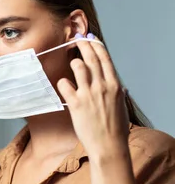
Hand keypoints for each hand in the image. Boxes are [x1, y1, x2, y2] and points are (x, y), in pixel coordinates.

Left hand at [57, 34, 130, 160]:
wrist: (108, 146)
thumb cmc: (116, 129)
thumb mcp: (121, 107)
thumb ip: (119, 94)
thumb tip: (121, 87)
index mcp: (115, 86)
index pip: (105, 60)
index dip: (97, 46)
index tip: (90, 38)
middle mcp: (102, 87)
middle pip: (91, 59)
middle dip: (83, 45)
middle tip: (76, 38)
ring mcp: (88, 94)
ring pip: (78, 67)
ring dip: (74, 62)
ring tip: (72, 62)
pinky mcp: (76, 104)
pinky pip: (65, 85)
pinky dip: (63, 83)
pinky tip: (63, 86)